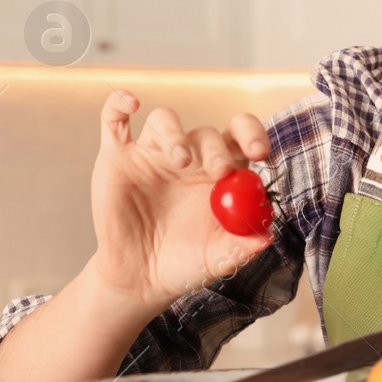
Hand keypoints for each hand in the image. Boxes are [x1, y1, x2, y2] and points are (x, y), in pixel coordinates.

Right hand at [89, 90, 273, 311]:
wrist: (139, 279)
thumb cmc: (185, 264)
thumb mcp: (218, 259)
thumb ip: (243, 246)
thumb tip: (267, 236)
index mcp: (221, 175)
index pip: (242, 138)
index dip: (253, 136)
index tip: (261, 153)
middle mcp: (191, 158)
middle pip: (207, 133)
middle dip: (217, 149)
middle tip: (220, 172)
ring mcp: (152, 155)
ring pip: (165, 120)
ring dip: (174, 134)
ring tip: (180, 160)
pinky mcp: (117, 158)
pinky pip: (114, 121)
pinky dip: (118, 104)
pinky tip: (130, 102)